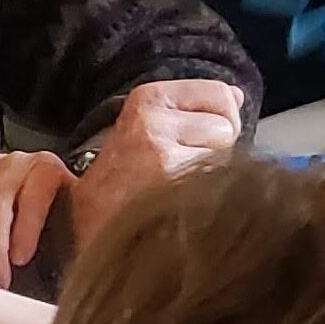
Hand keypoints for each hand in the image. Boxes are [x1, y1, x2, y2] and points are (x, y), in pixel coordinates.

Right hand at [70, 80, 244, 244]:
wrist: (87, 228)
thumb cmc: (119, 182)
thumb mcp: (146, 128)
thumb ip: (193, 107)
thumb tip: (237, 96)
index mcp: (148, 99)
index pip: (221, 94)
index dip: (218, 120)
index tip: (192, 139)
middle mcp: (154, 123)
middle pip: (227, 128)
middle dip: (215, 150)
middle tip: (178, 169)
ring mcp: (164, 158)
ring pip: (225, 160)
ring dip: (210, 177)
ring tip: (175, 188)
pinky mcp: (174, 190)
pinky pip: (217, 187)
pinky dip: (207, 200)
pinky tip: (178, 206)